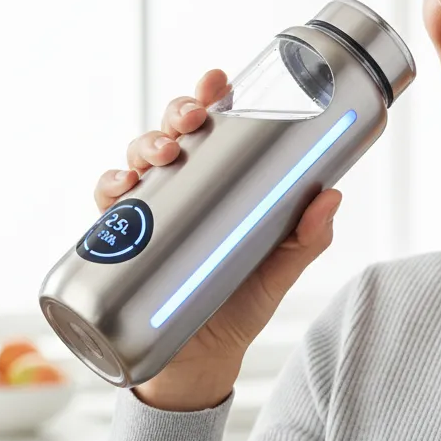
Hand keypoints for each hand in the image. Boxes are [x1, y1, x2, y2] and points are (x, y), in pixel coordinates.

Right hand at [94, 68, 342, 407]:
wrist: (202, 361)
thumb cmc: (242, 305)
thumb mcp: (280, 269)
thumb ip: (307, 238)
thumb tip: (332, 195)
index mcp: (220, 184)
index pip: (213, 129)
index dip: (209, 96)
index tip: (218, 79)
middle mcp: (182, 190)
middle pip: (170, 133)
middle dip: (176, 114)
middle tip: (191, 120)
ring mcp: (150, 214)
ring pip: (136, 160)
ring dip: (143, 145)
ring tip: (161, 154)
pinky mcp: (122, 243)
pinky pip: (108, 207)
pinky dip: (109, 189)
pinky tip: (120, 190)